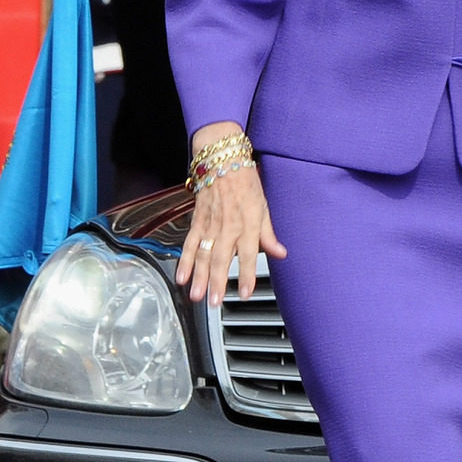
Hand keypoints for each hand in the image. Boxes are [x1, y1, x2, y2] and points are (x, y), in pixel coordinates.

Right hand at [176, 164, 286, 306]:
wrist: (222, 160)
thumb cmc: (245, 181)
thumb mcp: (264, 206)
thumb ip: (269, 234)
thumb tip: (280, 253)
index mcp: (248, 222)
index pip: (248, 254)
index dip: (247, 275)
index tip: (246, 294)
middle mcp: (228, 225)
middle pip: (221, 258)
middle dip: (217, 282)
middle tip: (214, 302)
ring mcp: (210, 223)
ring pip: (202, 254)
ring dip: (198, 276)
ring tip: (196, 295)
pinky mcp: (197, 220)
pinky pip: (189, 243)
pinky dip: (183, 260)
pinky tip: (180, 275)